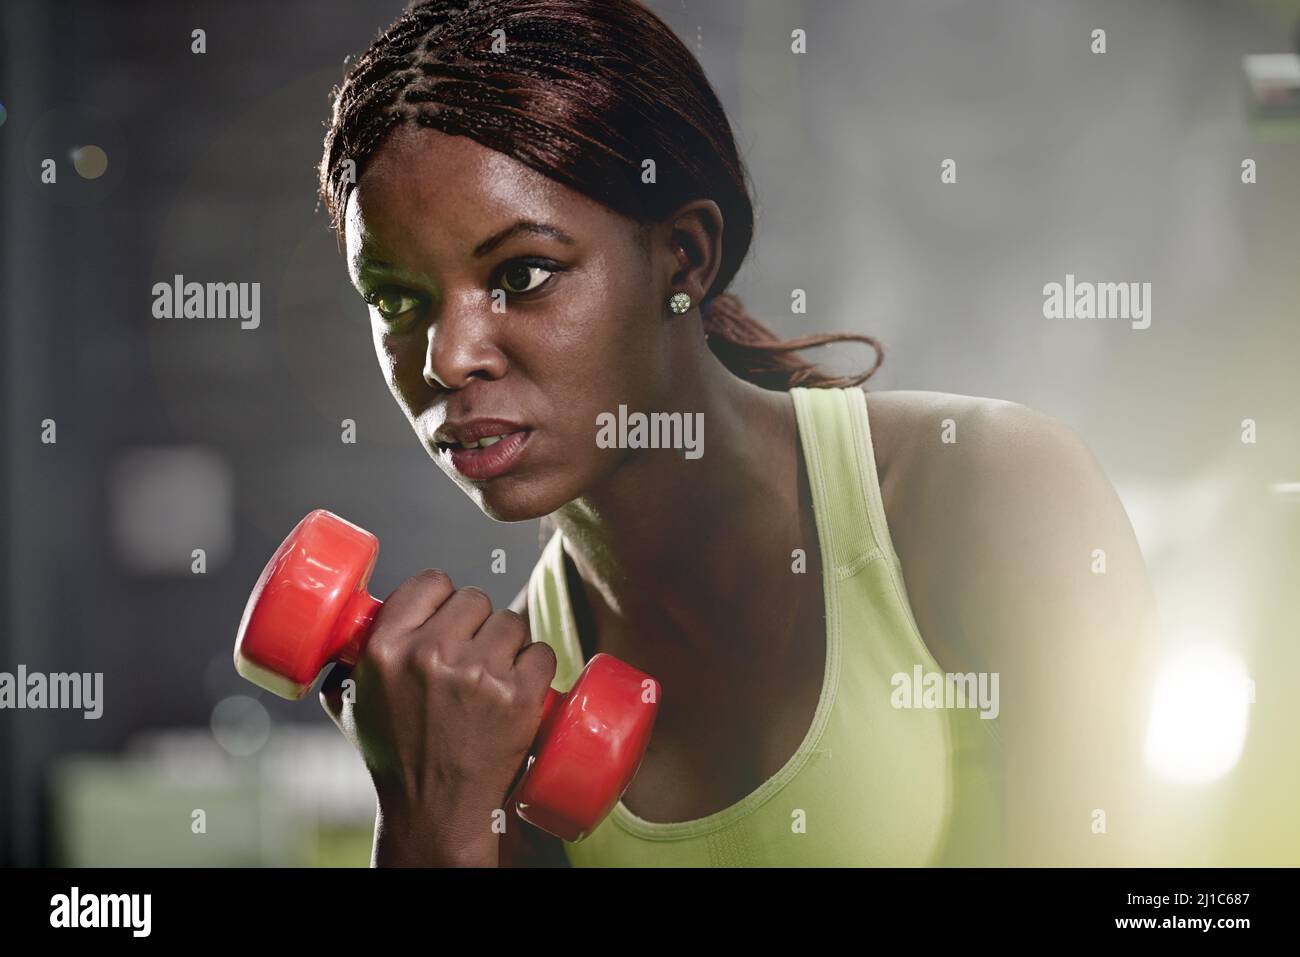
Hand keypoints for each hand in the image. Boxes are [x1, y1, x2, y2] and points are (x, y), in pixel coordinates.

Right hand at [319, 569, 556, 865]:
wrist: (436, 810)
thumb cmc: (394, 757)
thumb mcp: (351, 705)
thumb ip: (347, 661)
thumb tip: (349, 626)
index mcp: (386, 649)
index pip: (432, 582)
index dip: (443, 596)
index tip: (447, 616)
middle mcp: (430, 655)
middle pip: (476, 599)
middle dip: (477, 625)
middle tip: (471, 657)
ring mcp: (477, 674)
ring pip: (512, 622)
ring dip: (509, 646)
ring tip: (493, 678)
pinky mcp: (518, 695)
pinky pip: (541, 653)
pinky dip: (536, 669)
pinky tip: (520, 689)